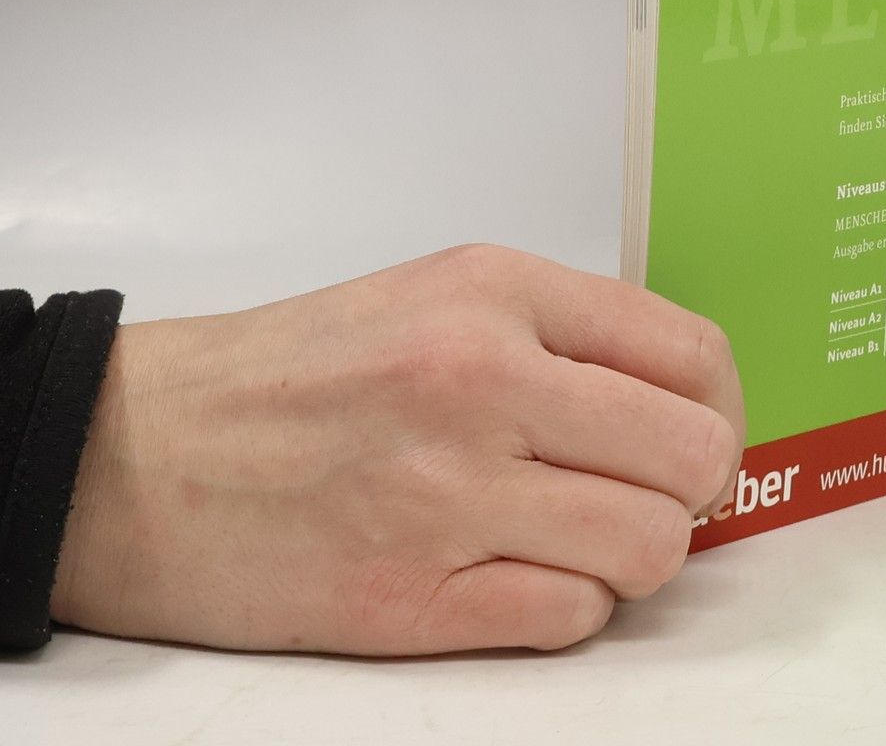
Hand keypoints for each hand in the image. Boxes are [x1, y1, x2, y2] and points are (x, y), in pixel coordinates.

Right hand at [50, 245, 744, 653]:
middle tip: (653, 493)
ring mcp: (446, 497)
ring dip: (637, 556)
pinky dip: (571, 607)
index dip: (722, 407)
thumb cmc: (298, 372)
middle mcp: (482, 383)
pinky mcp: (408, 602)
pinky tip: (525, 577)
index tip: (704, 433)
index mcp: (498, 294)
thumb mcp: (441, 293)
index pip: (692, 353)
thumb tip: (684, 397)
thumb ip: (563, 333)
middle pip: (692, 455)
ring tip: (585, 538)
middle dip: (695, 487)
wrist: (139, 454)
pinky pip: (569, 618)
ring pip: (647, 547)